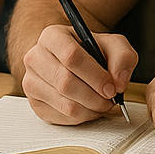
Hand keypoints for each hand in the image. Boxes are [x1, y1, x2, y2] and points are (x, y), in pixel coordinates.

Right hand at [20, 23, 136, 124]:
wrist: (71, 59)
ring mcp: (31, 82)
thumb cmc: (91, 51)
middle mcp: (35, 58)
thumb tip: (119, 82)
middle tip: (111, 99)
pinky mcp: (35, 103)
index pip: (71, 57)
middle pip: (66, 83)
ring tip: (103, 103)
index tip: (112, 87)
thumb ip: (123, 58)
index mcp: (52, 36)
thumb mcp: (113, 45)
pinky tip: (90, 107)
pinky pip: (61, 117)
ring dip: (91, 109)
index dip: (95, 76)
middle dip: (95, 96)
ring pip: (64, 104)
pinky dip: (82, 117)